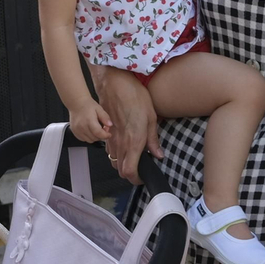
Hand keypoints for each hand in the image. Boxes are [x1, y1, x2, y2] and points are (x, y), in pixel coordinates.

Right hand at [68, 100, 113, 143]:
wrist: (76, 103)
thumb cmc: (88, 105)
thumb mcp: (99, 109)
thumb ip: (105, 117)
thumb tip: (110, 125)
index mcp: (89, 121)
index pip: (98, 133)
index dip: (105, 135)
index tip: (109, 134)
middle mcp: (82, 127)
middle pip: (95, 138)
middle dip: (101, 136)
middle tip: (103, 129)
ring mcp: (77, 130)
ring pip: (89, 140)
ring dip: (95, 137)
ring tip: (96, 129)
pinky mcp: (74, 132)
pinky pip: (83, 139)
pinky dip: (88, 137)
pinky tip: (90, 131)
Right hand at [92, 66, 162, 184]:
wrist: (115, 84)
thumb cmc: (135, 97)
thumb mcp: (151, 117)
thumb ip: (153, 139)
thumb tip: (158, 155)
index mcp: (134, 142)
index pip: (130, 172)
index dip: (136, 179)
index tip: (144, 177)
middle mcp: (120, 144)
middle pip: (120, 170)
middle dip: (130, 173)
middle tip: (141, 168)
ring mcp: (111, 139)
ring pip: (114, 161)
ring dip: (123, 164)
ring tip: (134, 157)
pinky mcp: (106, 132)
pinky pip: (110, 150)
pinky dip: (117, 153)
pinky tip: (126, 145)